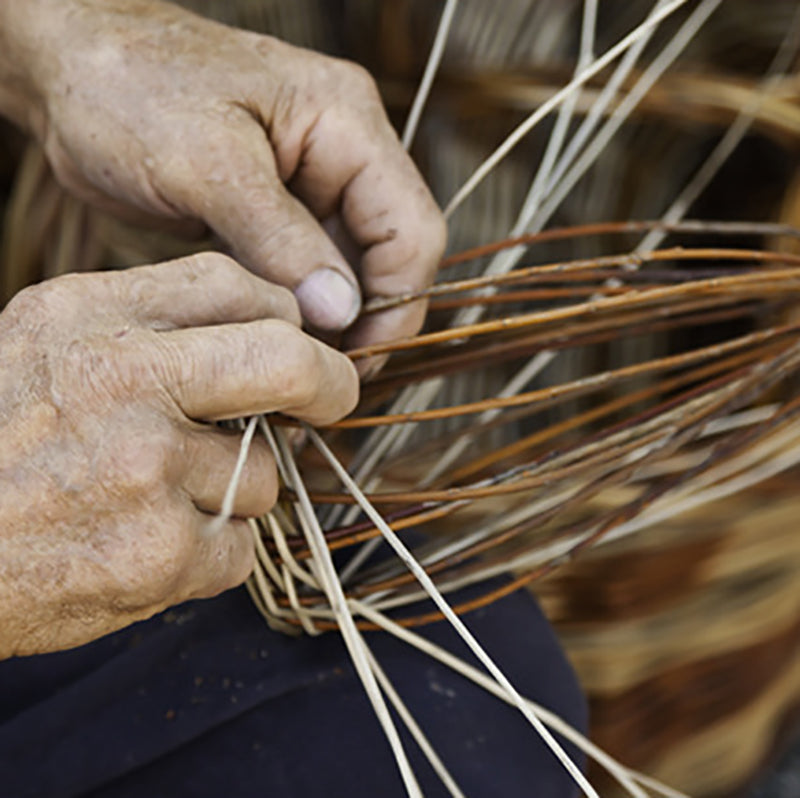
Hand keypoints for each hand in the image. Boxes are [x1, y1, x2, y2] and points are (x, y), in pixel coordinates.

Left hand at [0, 0, 445, 357]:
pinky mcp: (278, 212)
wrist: (70, 68)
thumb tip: (341, 312)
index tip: (355, 359)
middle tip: (324, 376)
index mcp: (347, 124)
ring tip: (295, 365)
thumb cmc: (130, 89)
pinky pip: (306, 270)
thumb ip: (279, 239)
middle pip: (389, 255)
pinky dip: (296, 309)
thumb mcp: (207, 163)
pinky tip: (274, 340)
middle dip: (364, 320)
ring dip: (329, 321)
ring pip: (348, 270)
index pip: (412, 229)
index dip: (397, 302)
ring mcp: (311, 185)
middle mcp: (343, 154)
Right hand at [0, 253, 357, 657]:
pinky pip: (240, 546)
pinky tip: (148, 547)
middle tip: (331, 399)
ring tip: (158, 501)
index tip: (294, 344)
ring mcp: (147, 474)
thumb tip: (269, 321)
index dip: (281, 316)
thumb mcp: (44, 341)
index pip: (234, 285)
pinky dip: (211, 552)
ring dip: (233, 491)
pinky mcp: (162, 555)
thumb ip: (147, 321)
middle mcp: (124, 385)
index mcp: (89, 319)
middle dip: (329, 383)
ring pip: (265, 476)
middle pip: (290, 363)